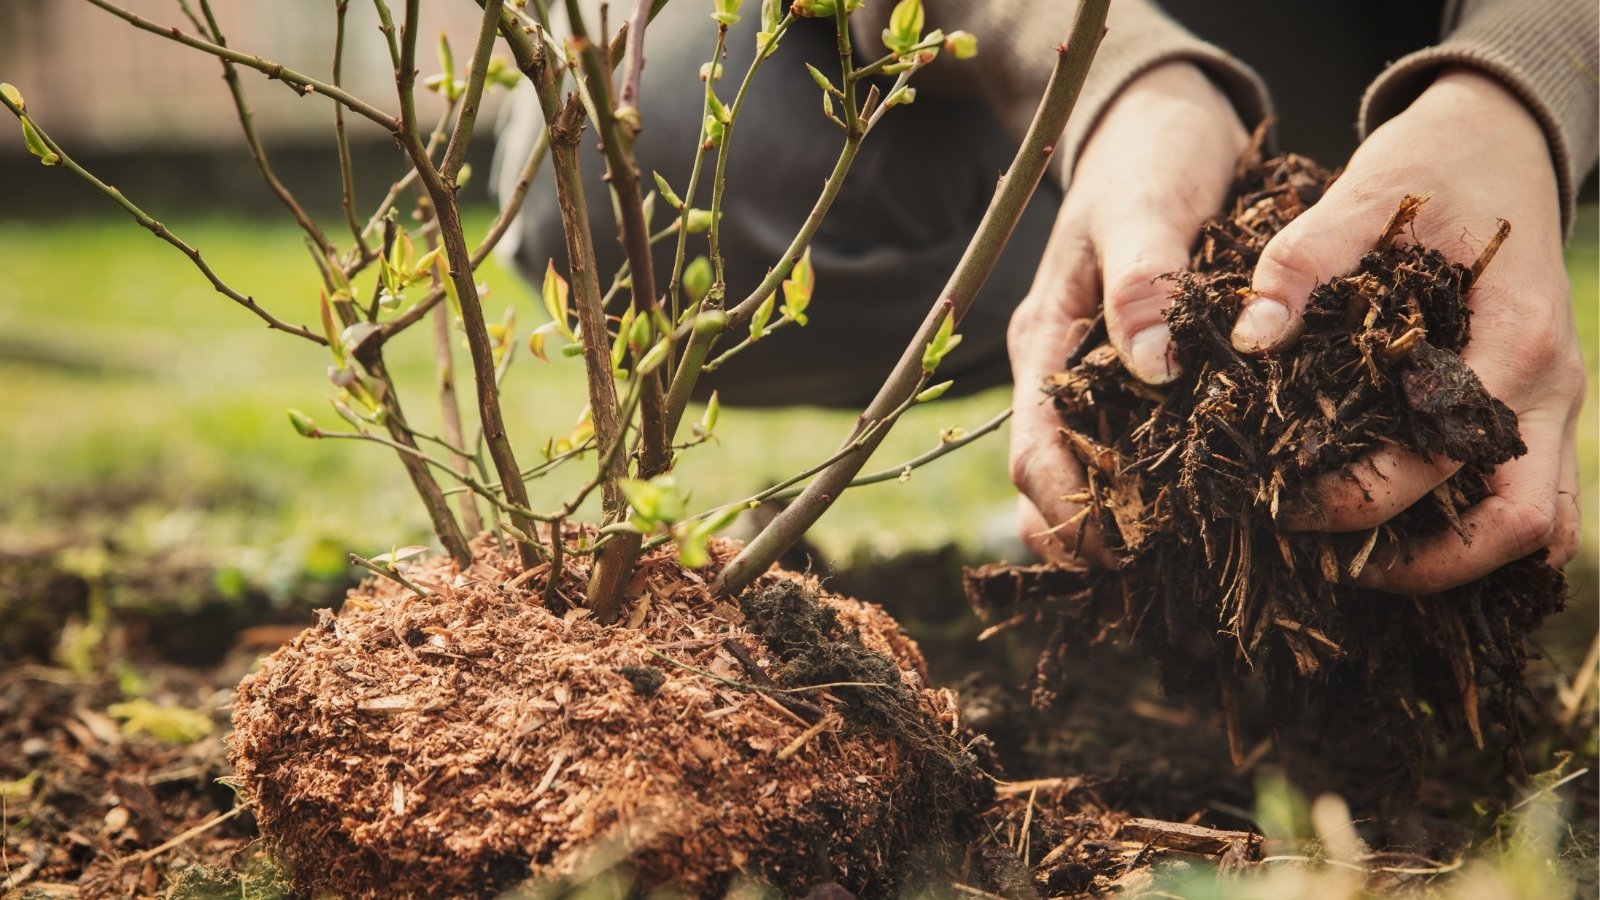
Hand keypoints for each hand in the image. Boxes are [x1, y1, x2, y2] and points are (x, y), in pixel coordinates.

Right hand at [1008, 62, 1247, 561]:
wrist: (1161, 119)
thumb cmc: (1149, 156)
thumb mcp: (1146, 207)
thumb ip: (1145, 282)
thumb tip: (1153, 369)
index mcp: (1046, 341)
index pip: (1033, 450)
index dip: (1066, 510)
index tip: (1120, 550)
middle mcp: (1063, 371)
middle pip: (1050, 482)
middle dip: (1088, 536)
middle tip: (1155, 578)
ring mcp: (1097, 375)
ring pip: (1089, 474)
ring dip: (1119, 523)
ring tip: (1181, 564)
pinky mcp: (1138, 373)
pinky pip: (1135, 446)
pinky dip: (1156, 488)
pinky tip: (1205, 512)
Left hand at [1232, 68, 1584, 590]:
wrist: (1504, 141)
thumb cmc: (1434, 169)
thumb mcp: (1364, 194)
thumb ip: (1302, 261)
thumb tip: (1251, 338)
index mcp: (1514, 337)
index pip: (1444, 456)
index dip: (1363, 496)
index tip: (1285, 502)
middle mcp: (1549, 386)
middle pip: (1519, 524)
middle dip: (1424, 563)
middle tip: (1329, 564)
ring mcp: (1555, 405)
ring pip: (1538, 527)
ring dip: (1459, 562)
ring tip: (1360, 566)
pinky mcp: (1539, 411)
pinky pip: (1534, 502)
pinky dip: (1480, 537)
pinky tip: (1403, 540)